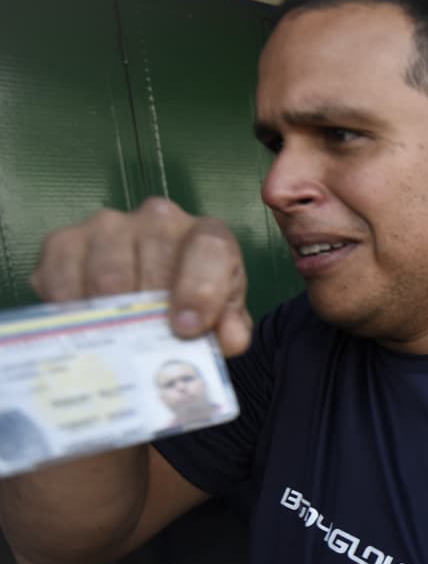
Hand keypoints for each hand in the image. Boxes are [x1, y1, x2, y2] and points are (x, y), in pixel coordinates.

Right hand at [31, 197, 251, 355]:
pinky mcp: (65, 240)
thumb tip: (229, 340)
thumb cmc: (193, 298)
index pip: (209, 249)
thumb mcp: (222, 315)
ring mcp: (109, 225)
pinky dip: (71, 307)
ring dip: (112, 315)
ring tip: (117, 340)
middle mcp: (158, 219)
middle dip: (151, 313)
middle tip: (147, 344)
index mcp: (206, 235)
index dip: (199, 289)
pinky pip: (61, 275)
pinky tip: (83, 325)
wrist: (154, 291)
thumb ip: (232, 326)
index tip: (187, 327)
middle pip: (152, 265)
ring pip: (106, 273)